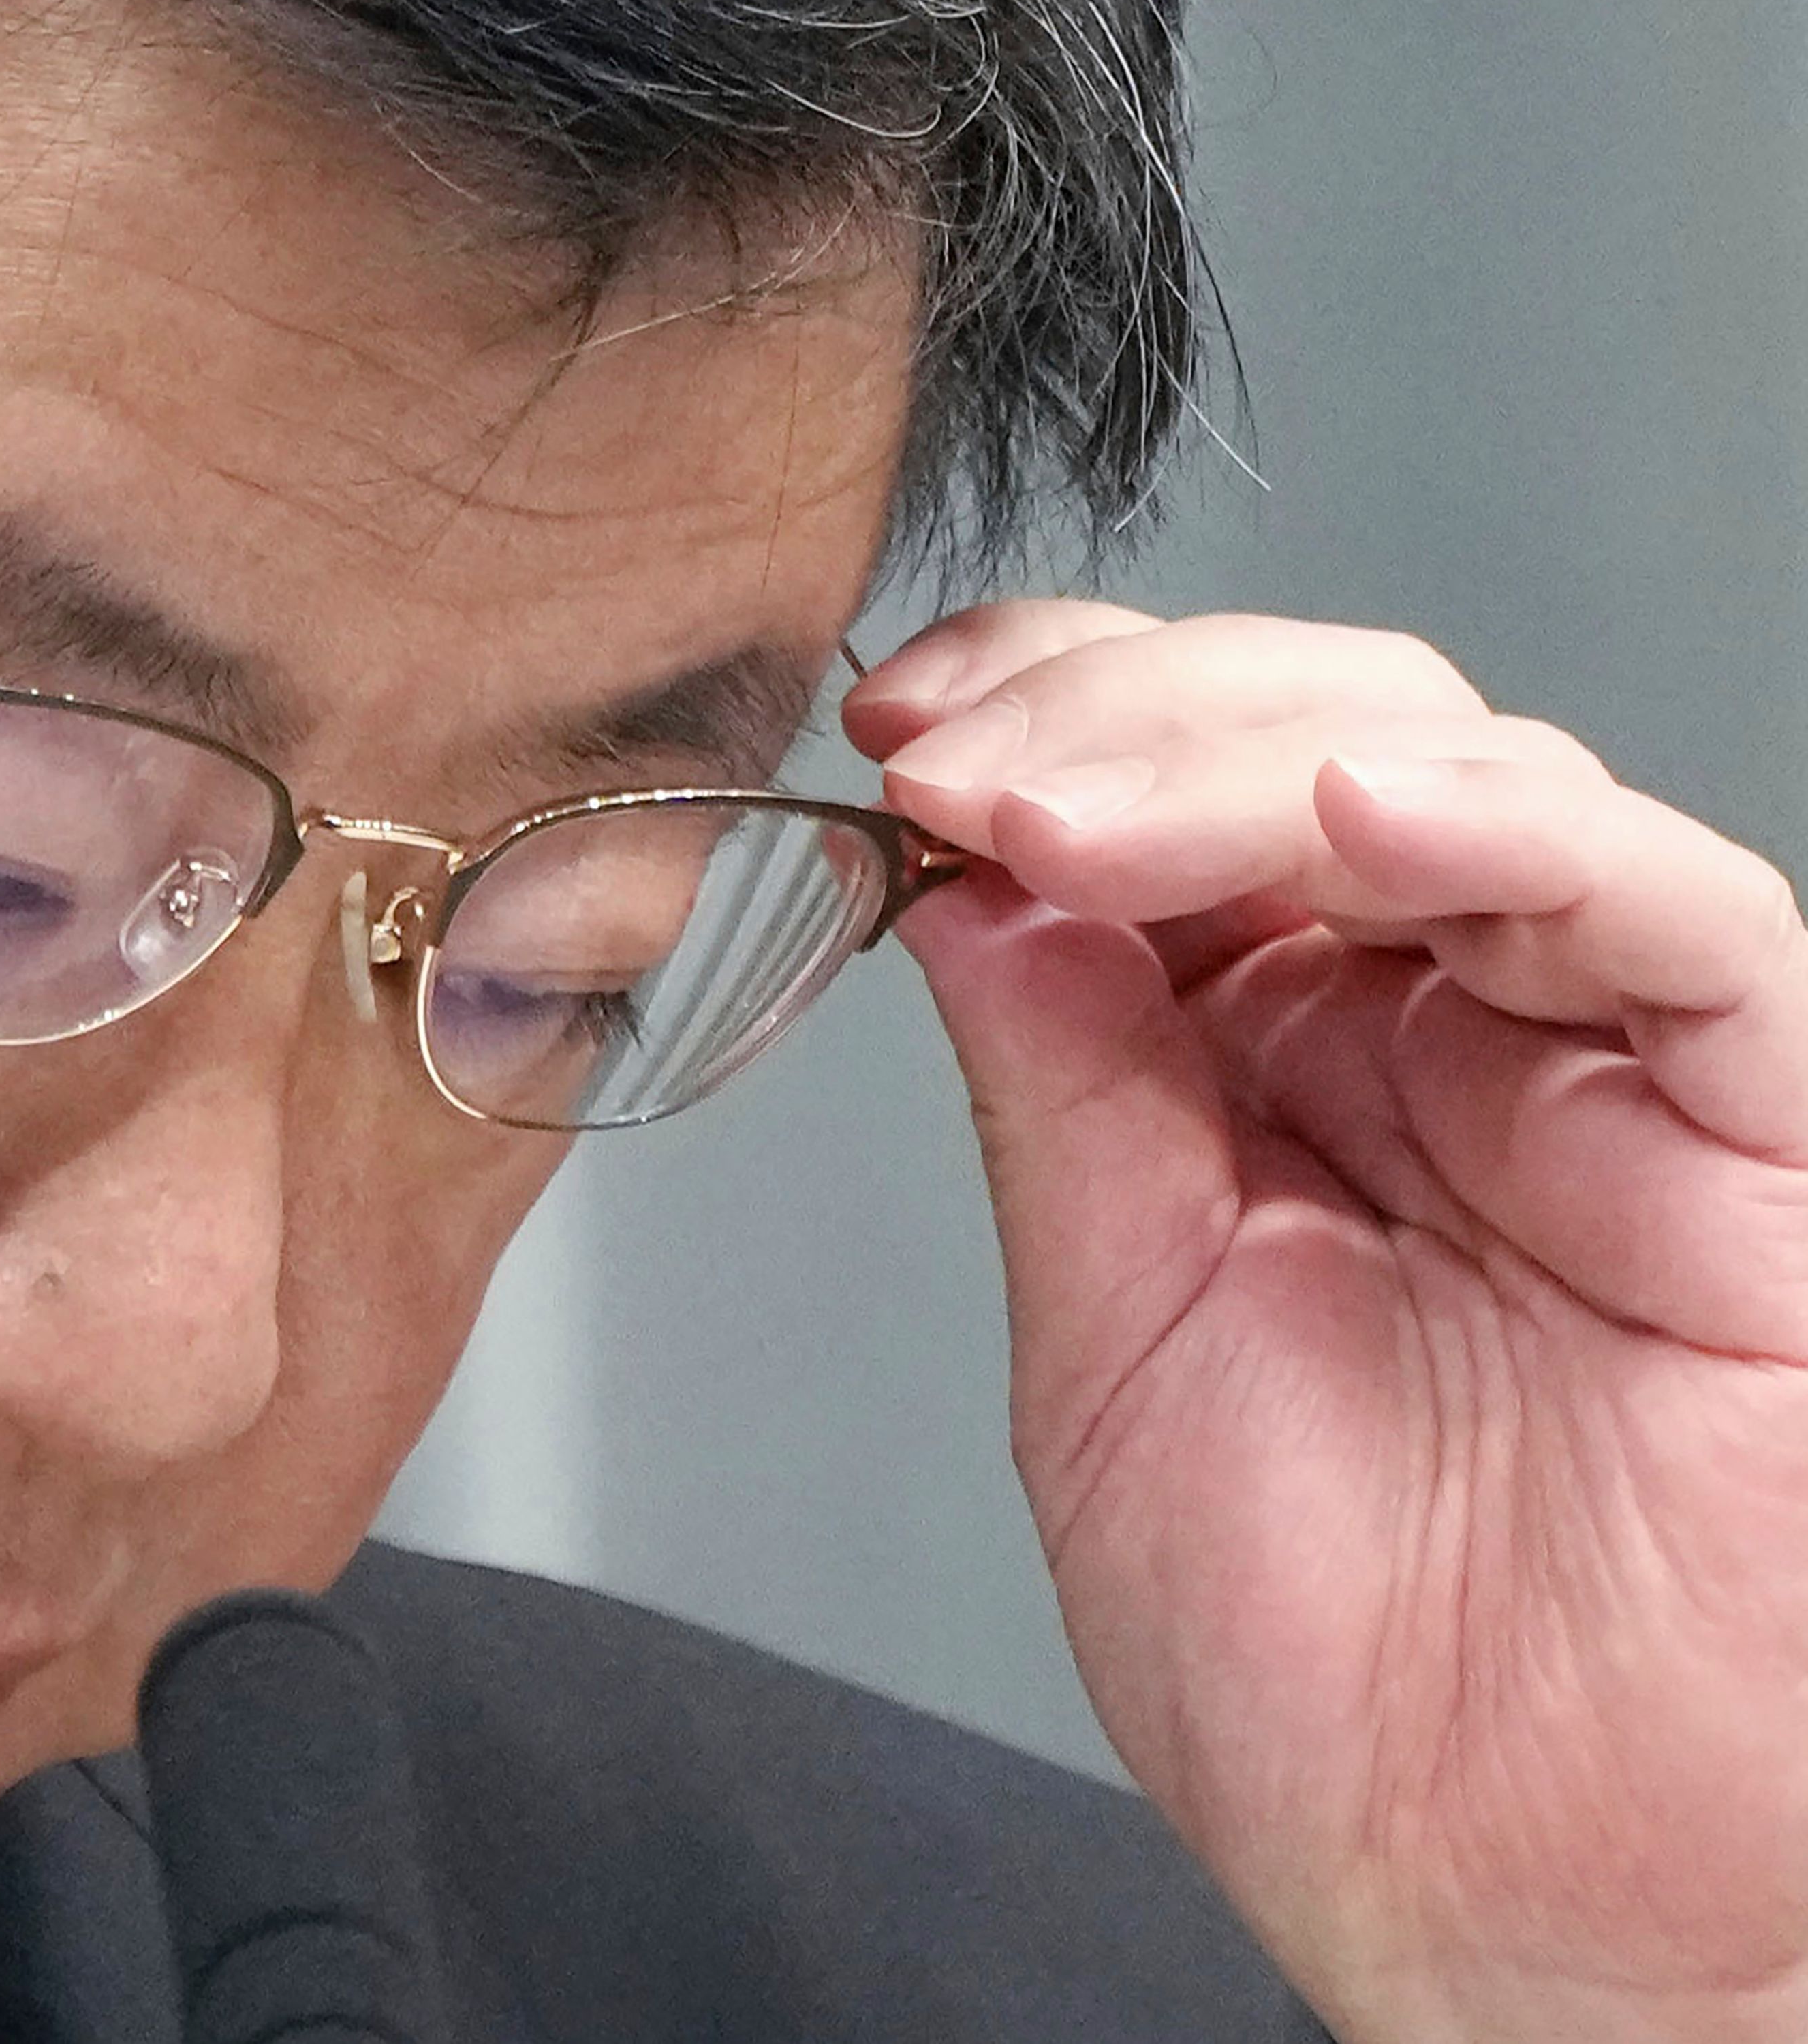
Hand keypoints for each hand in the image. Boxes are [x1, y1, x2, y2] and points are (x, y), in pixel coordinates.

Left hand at [846, 603, 1807, 2043]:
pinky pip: (1684, 932)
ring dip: (1244, 757)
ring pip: (1471, 783)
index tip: (898, 730)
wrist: (1497, 1899)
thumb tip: (967, 887)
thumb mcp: (1113, 1344)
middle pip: (1304, 746)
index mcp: (1272, 1071)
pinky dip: (1522, 841)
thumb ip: (1067, 1100)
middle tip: (956, 768)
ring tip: (1064, 810)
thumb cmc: (1321, 1671)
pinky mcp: (1757, 1145)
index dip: (1040, 727)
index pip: (1170, 803)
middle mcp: (1440, 1034)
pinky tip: (1354, 819)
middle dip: (1112, 721)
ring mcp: (1602, 1071)